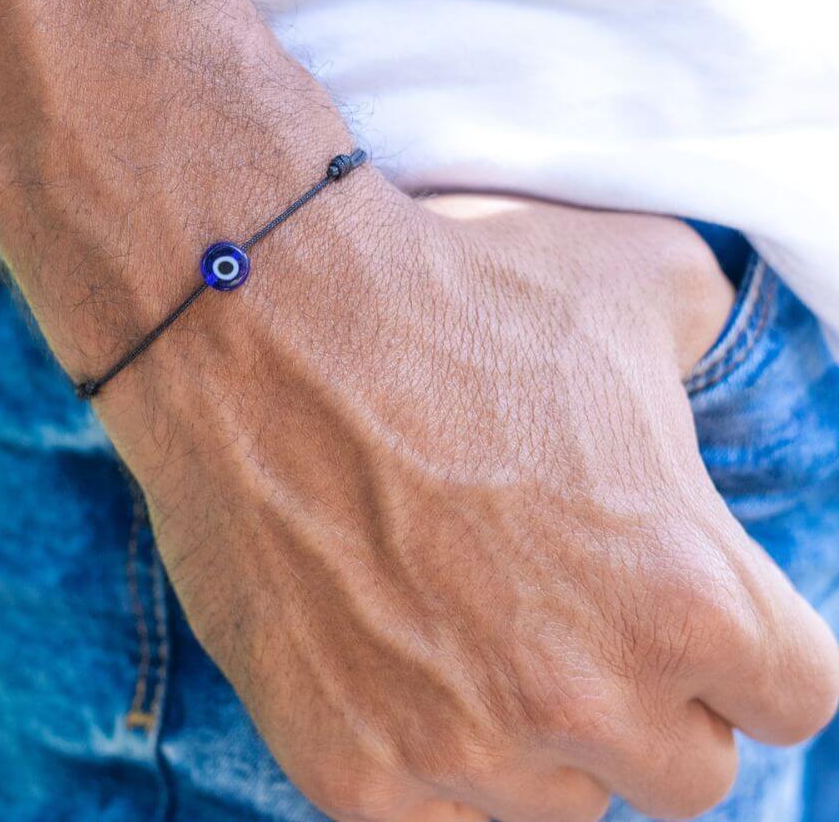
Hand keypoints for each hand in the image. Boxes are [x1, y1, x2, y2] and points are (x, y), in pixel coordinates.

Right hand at [93, 178, 838, 821]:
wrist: (257, 319)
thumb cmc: (448, 290)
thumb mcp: (636, 275)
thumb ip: (713, 347)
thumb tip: (701, 388)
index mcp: (685, 590)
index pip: (797, 696)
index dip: (752, 648)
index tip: (693, 610)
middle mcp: (583, 693)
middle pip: (687, 772)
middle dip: (650, 699)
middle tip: (574, 609)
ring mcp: (458, 744)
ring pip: (559, 802)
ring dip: (539, 734)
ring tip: (470, 619)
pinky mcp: (350, 767)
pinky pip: (439, 814)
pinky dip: (435, 753)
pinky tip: (400, 658)